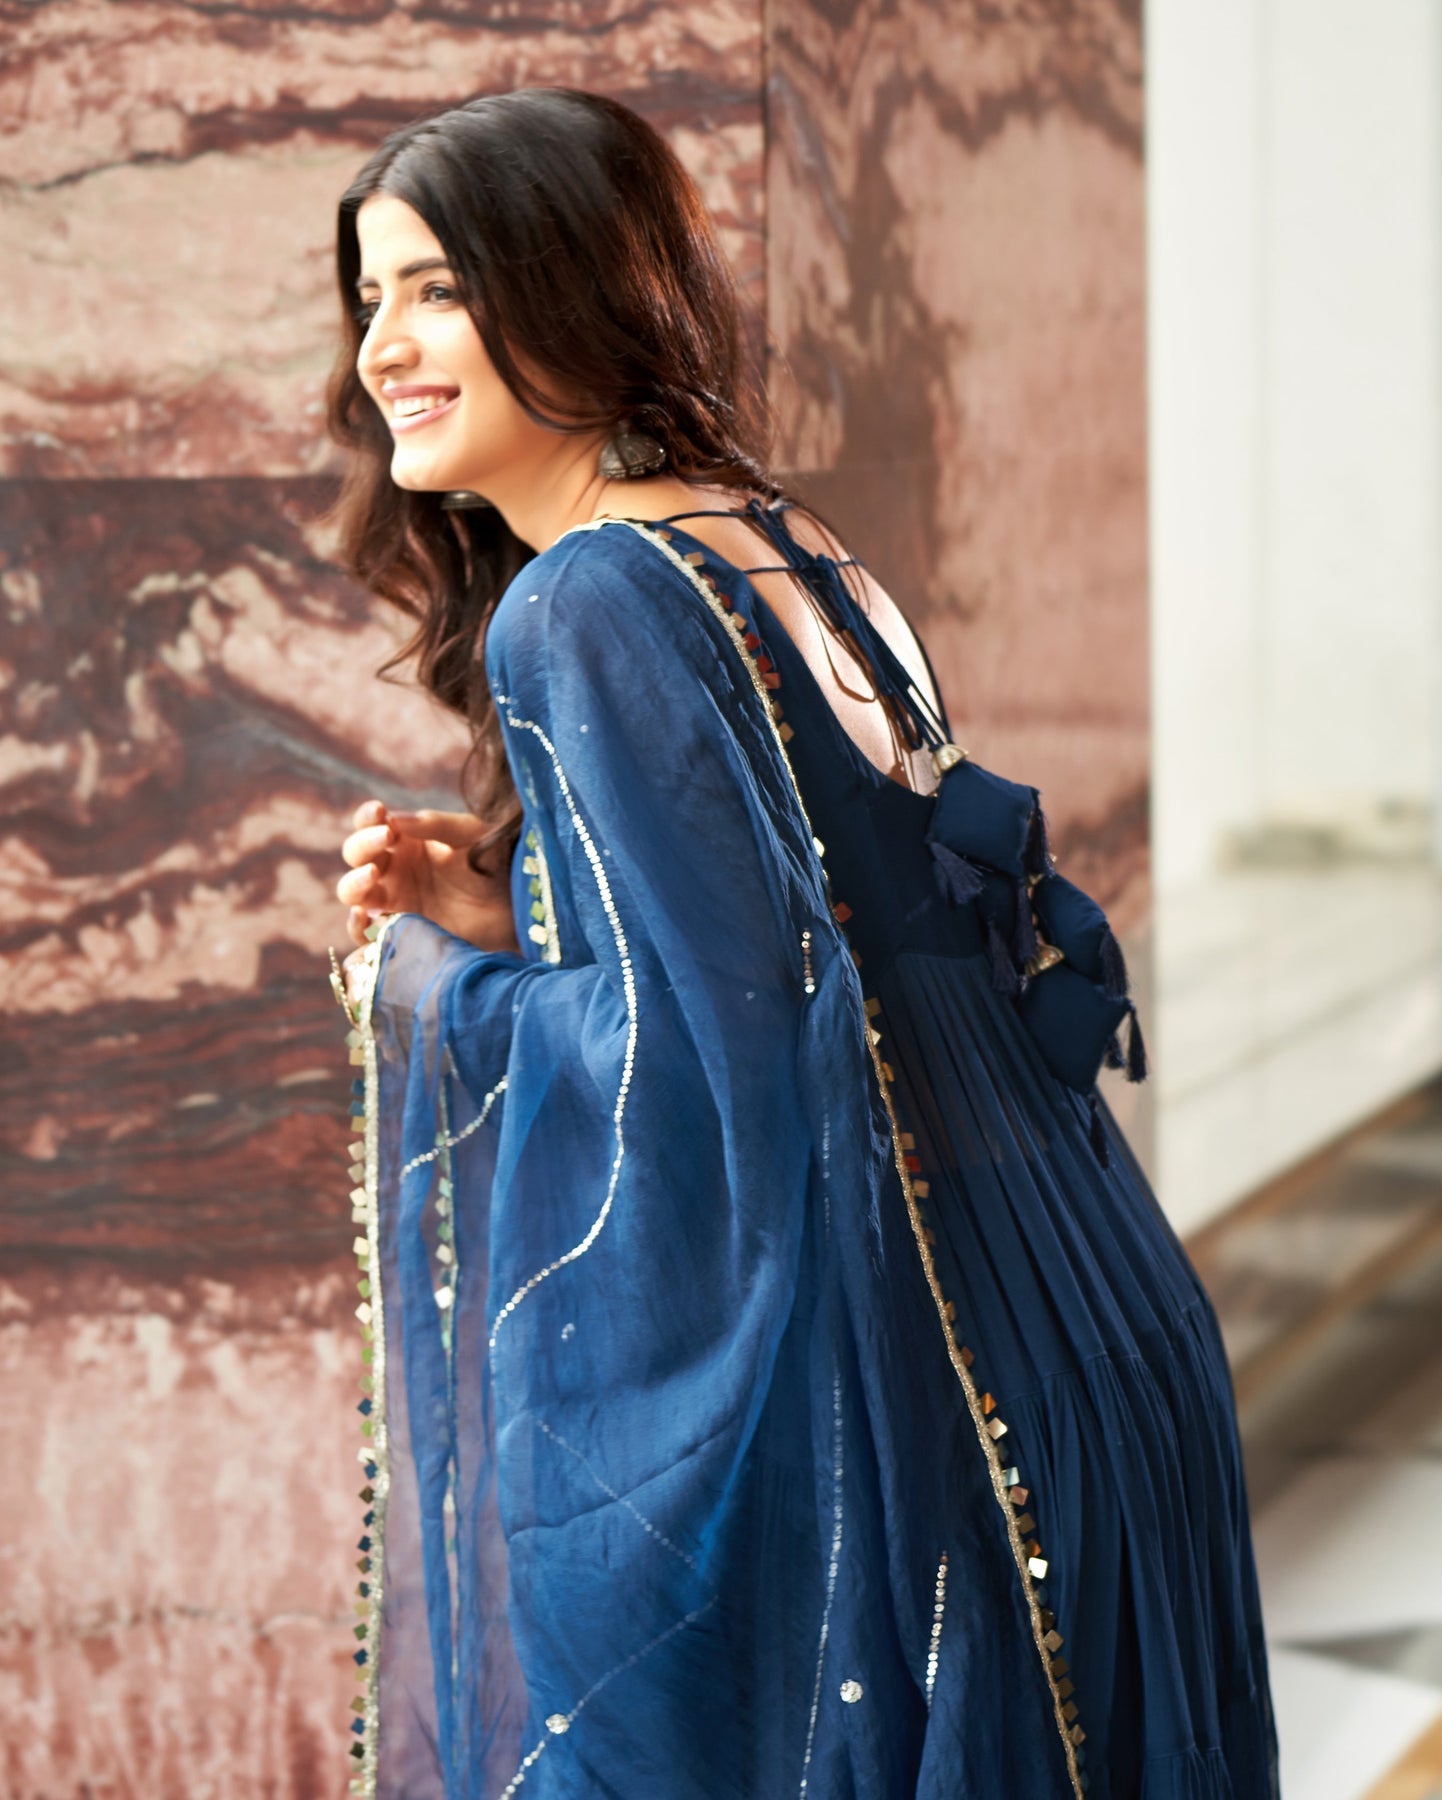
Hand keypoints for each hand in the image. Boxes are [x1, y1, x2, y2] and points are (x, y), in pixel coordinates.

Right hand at [337, 798, 521, 953]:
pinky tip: (364, 915)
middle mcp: (395, 868)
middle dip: (363, 845)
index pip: (370, 823)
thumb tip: (394, 820)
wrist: (519, 909)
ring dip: (354, 882)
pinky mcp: (401, 932)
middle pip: (356, 854)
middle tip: (386, 840)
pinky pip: (364, 934)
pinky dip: (354, 926)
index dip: (368, 816)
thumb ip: (435, 824)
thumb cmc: (498, 864)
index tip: (381, 812)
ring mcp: (395, 901)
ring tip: (374, 874)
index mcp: (408, 839)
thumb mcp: (472, 835)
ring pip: (352, 892)